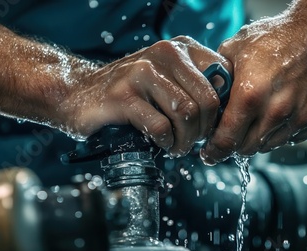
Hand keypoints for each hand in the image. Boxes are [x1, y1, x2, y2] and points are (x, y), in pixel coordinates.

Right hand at [59, 36, 231, 156]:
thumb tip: (228, 110)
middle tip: (192, 141)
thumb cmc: (131, 92)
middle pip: (207, 100)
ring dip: (185, 140)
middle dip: (204, 130)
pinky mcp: (123, 95)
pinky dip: (166, 142)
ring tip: (177, 146)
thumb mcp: (168, 80)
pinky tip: (161, 143)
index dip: (222, 110)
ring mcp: (142, 72)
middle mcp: (164, 54)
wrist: (78, 93)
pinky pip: (161, 126)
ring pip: (187, 114)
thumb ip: (197, 86)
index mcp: (181, 48)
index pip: (223, 79)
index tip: (210, 126)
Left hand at [200, 13, 306, 164]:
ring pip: (272, 145)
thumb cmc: (277, 37)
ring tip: (262, 113)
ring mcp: (304, 117)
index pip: (226, 141)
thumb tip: (205, 99)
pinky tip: (287, 108)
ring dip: (262, 136)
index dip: (214, 151)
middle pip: (248, 149)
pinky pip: (296, 137)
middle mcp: (278, 111)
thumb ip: (218, 79)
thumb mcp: (235, 50)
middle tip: (235, 130)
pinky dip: (287, 129)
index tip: (210, 154)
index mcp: (250, 95)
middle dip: (237, 143)